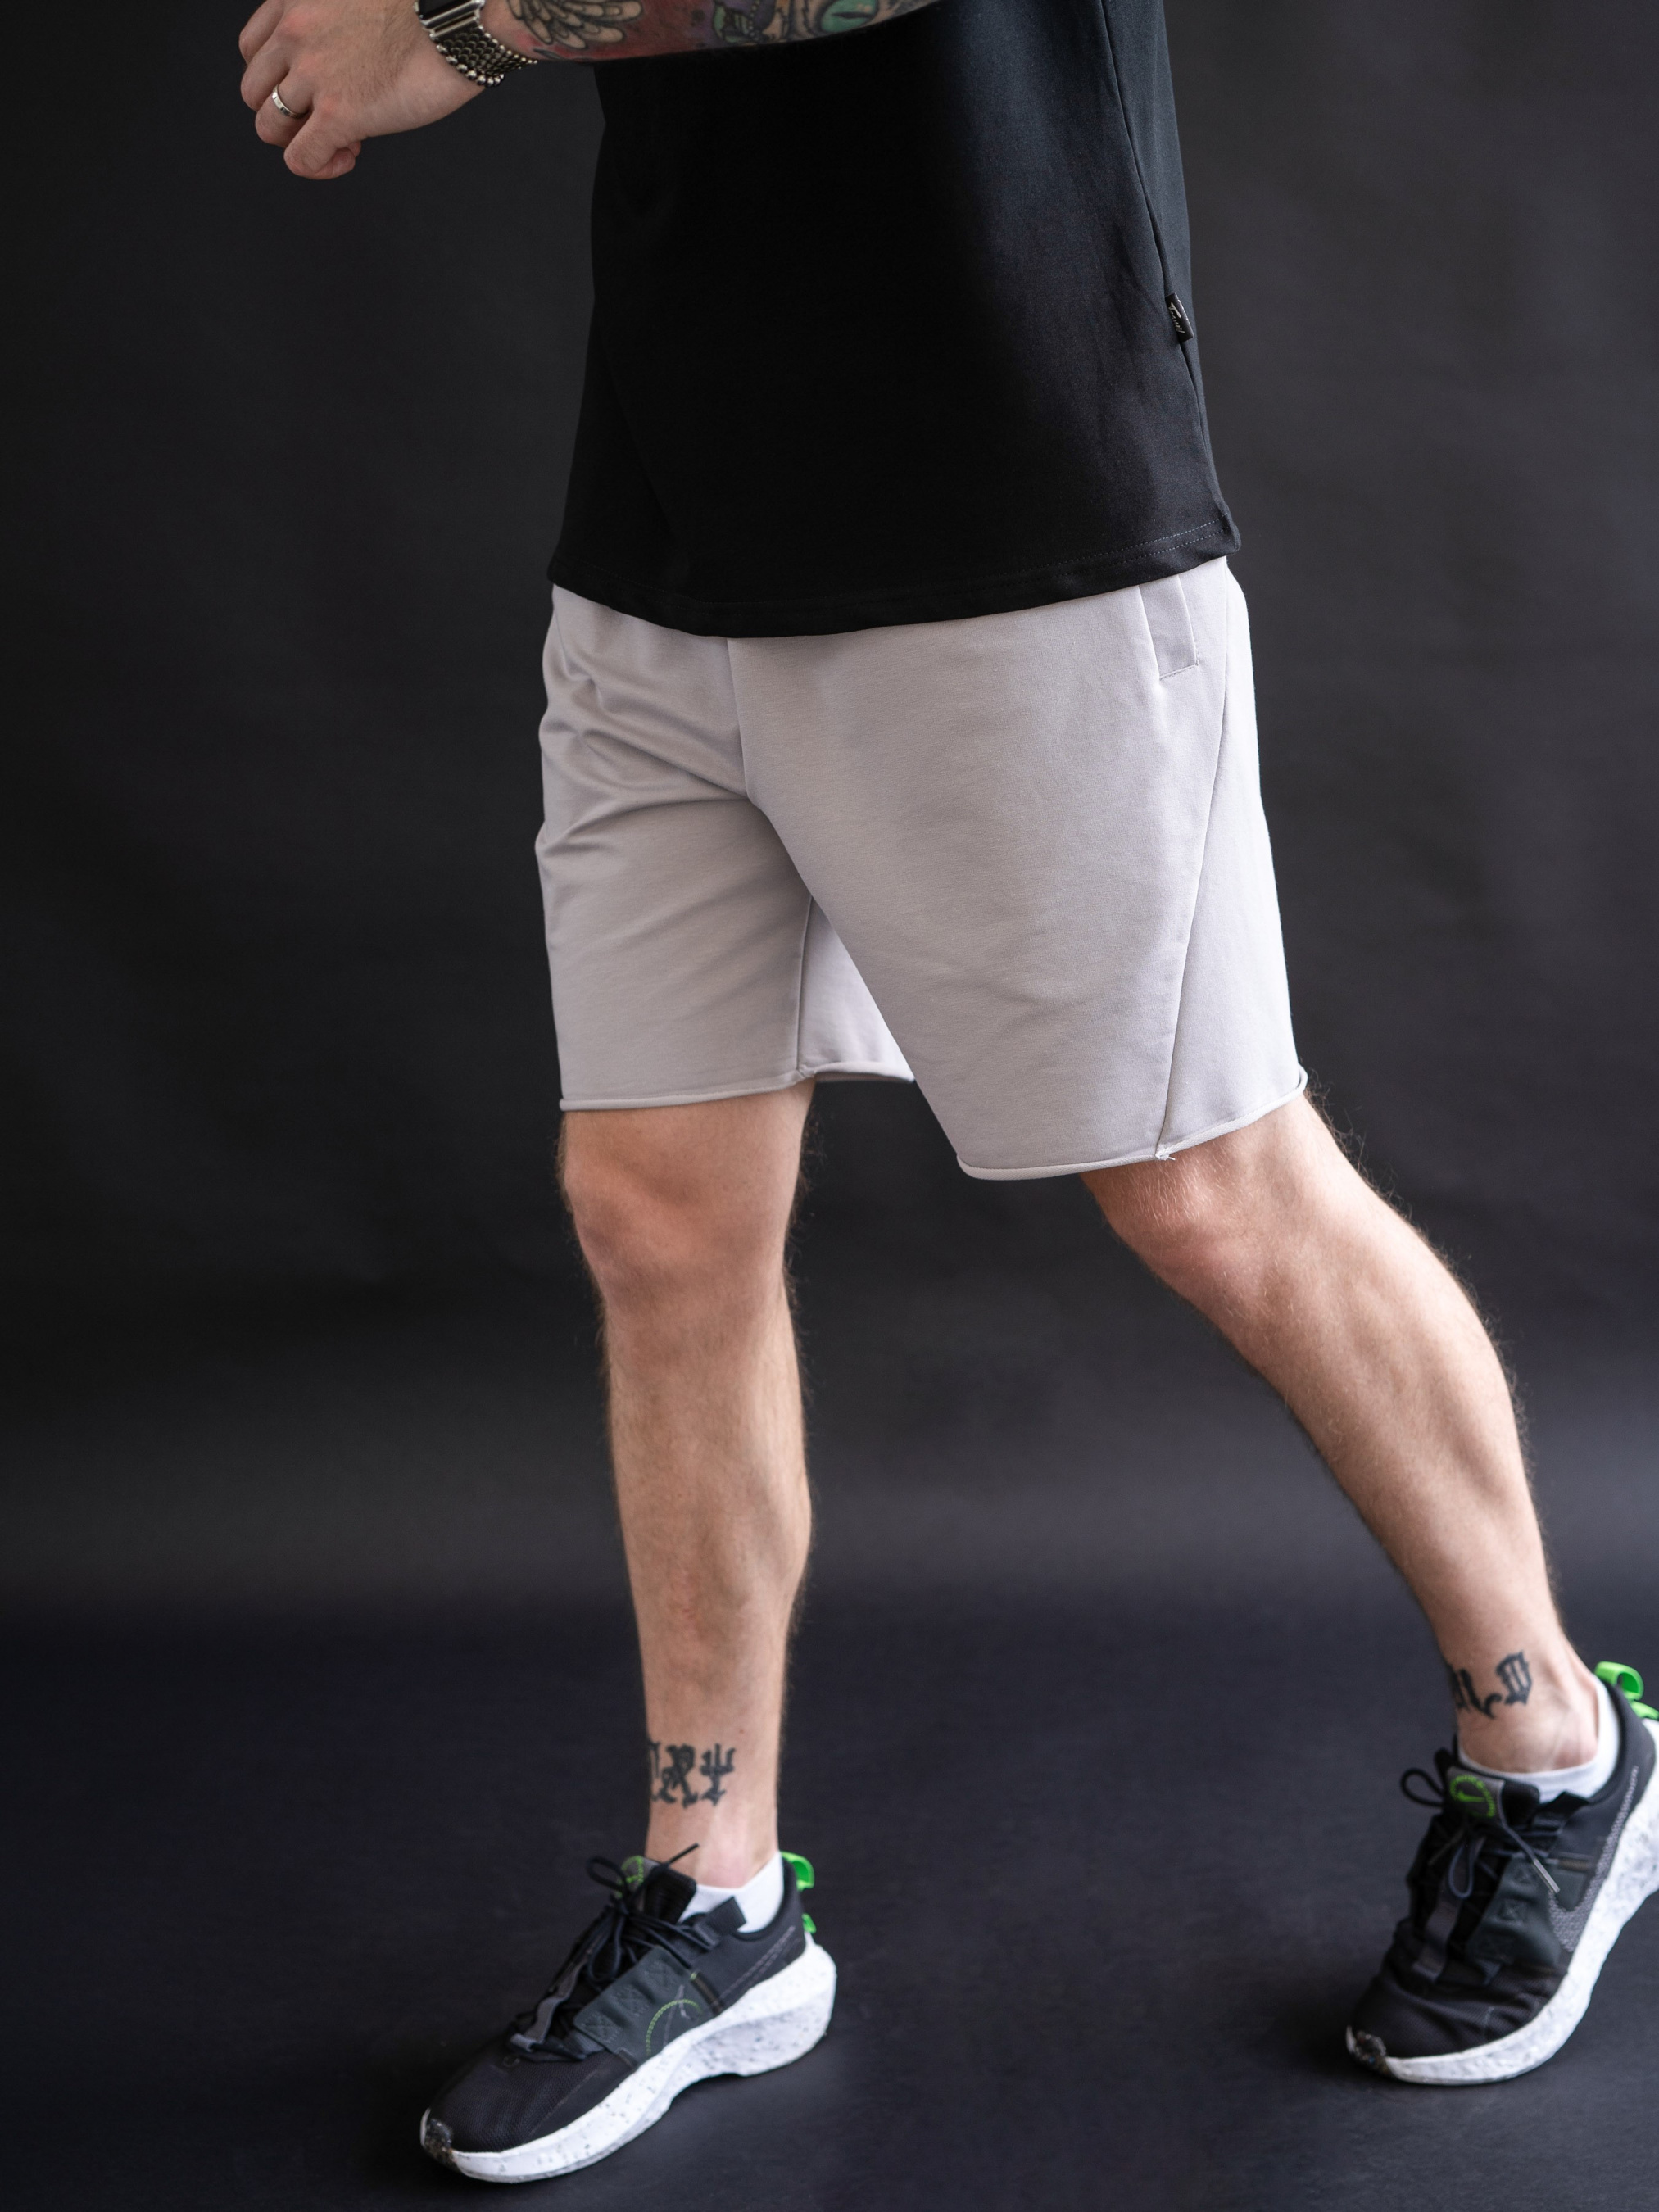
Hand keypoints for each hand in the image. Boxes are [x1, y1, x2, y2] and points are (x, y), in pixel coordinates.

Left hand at [239, 0, 484, 181]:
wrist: (458, 24)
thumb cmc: (427, 11)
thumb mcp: (358, 1)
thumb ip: (333, 24)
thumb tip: (341, 67)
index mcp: (296, 1)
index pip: (254, 49)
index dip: (280, 77)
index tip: (315, 88)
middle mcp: (294, 34)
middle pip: (255, 91)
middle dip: (287, 111)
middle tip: (327, 117)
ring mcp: (312, 75)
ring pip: (269, 128)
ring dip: (303, 140)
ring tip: (343, 140)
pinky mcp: (336, 114)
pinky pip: (300, 159)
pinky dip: (319, 167)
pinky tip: (347, 157)